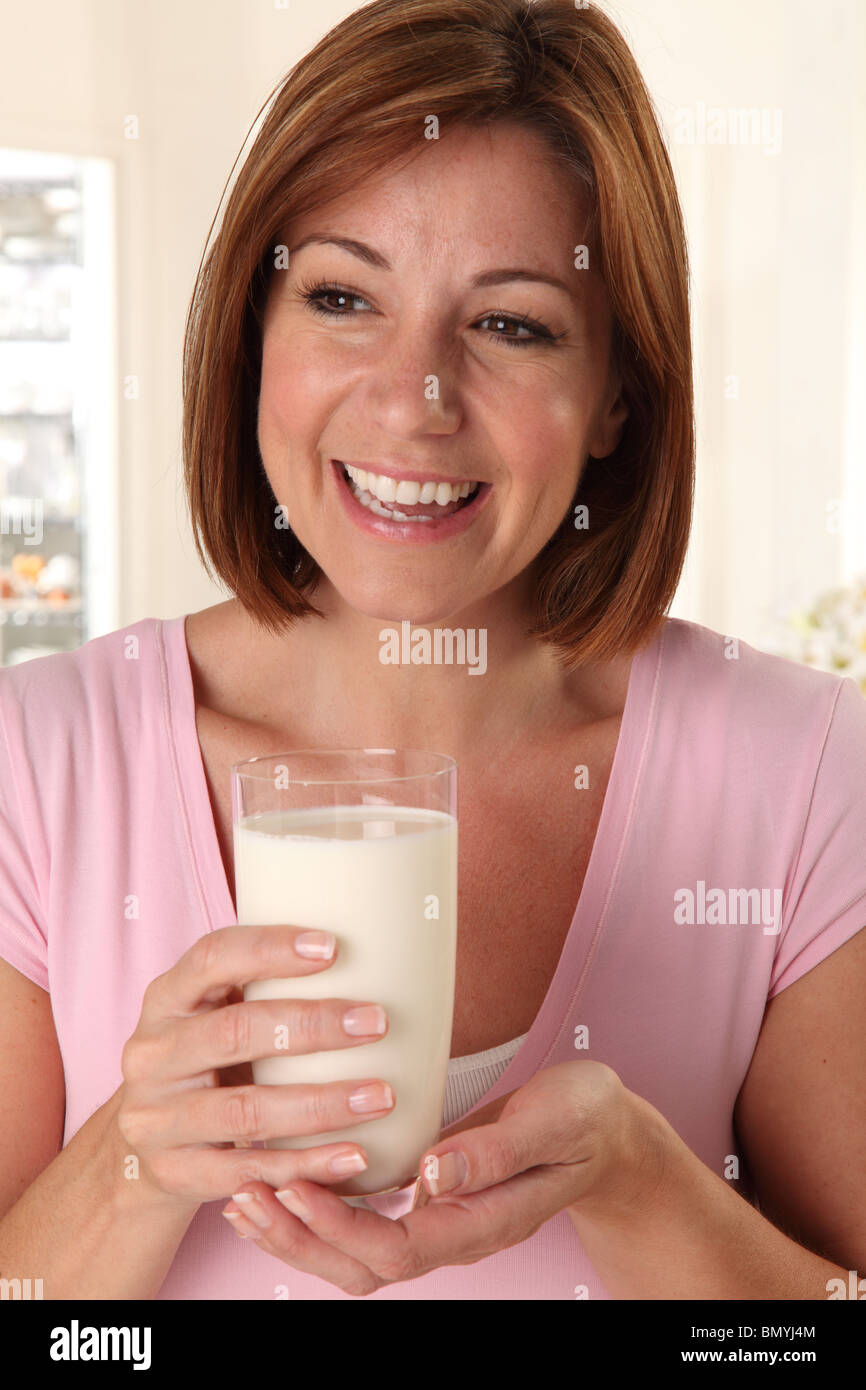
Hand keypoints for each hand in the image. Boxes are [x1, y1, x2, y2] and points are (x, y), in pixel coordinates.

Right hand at [117, 924, 395, 1208]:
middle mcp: (152, 1055)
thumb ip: (262, 988)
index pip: (211, 959)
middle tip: (376, 1022)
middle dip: (311, 1026)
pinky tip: (354, 1155)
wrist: (145, 1149)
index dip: (269, 950)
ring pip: (246, 1111)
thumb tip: (370, 951)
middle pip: (234, 1033)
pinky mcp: (174, 1172)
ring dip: (321, 1104)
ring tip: (381, 1096)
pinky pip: (248, 1171)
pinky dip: (306, 1165)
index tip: (333, 948)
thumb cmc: (206, 1063)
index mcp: (165, 1000)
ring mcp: (157, 1119)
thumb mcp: (213, 1015)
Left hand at [222, 1060, 656, 1294]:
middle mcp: (452, 1231)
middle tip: (246, 1195)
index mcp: (480, 1221)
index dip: (339, 1226)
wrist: (605, 1130)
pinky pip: (363, 1220)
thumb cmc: (584, 1121)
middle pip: (362, 1266)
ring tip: (245, 1195)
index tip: (295, 1186)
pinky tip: (283, 1178)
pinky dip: (316, 1207)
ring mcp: (437, 1218)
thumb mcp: (553, 1122)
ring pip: (355, 1252)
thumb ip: (497, 1151)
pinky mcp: (426, 1196)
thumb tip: (431, 1173)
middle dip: (299, 1238)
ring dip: (297, 1231)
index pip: (396, 1249)